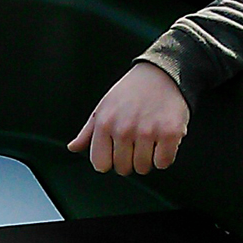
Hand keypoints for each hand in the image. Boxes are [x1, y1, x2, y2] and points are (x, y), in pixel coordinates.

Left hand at [68, 62, 190, 174]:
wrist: (161, 73)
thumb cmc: (130, 92)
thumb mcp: (103, 107)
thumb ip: (88, 132)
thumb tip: (72, 147)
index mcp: (104, 124)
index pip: (100, 164)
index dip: (110, 161)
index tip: (117, 152)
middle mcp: (123, 129)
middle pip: (123, 169)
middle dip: (130, 160)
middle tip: (136, 143)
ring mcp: (147, 132)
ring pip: (143, 168)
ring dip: (148, 159)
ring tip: (149, 140)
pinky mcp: (170, 133)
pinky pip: (163, 163)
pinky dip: (164, 156)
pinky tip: (162, 141)